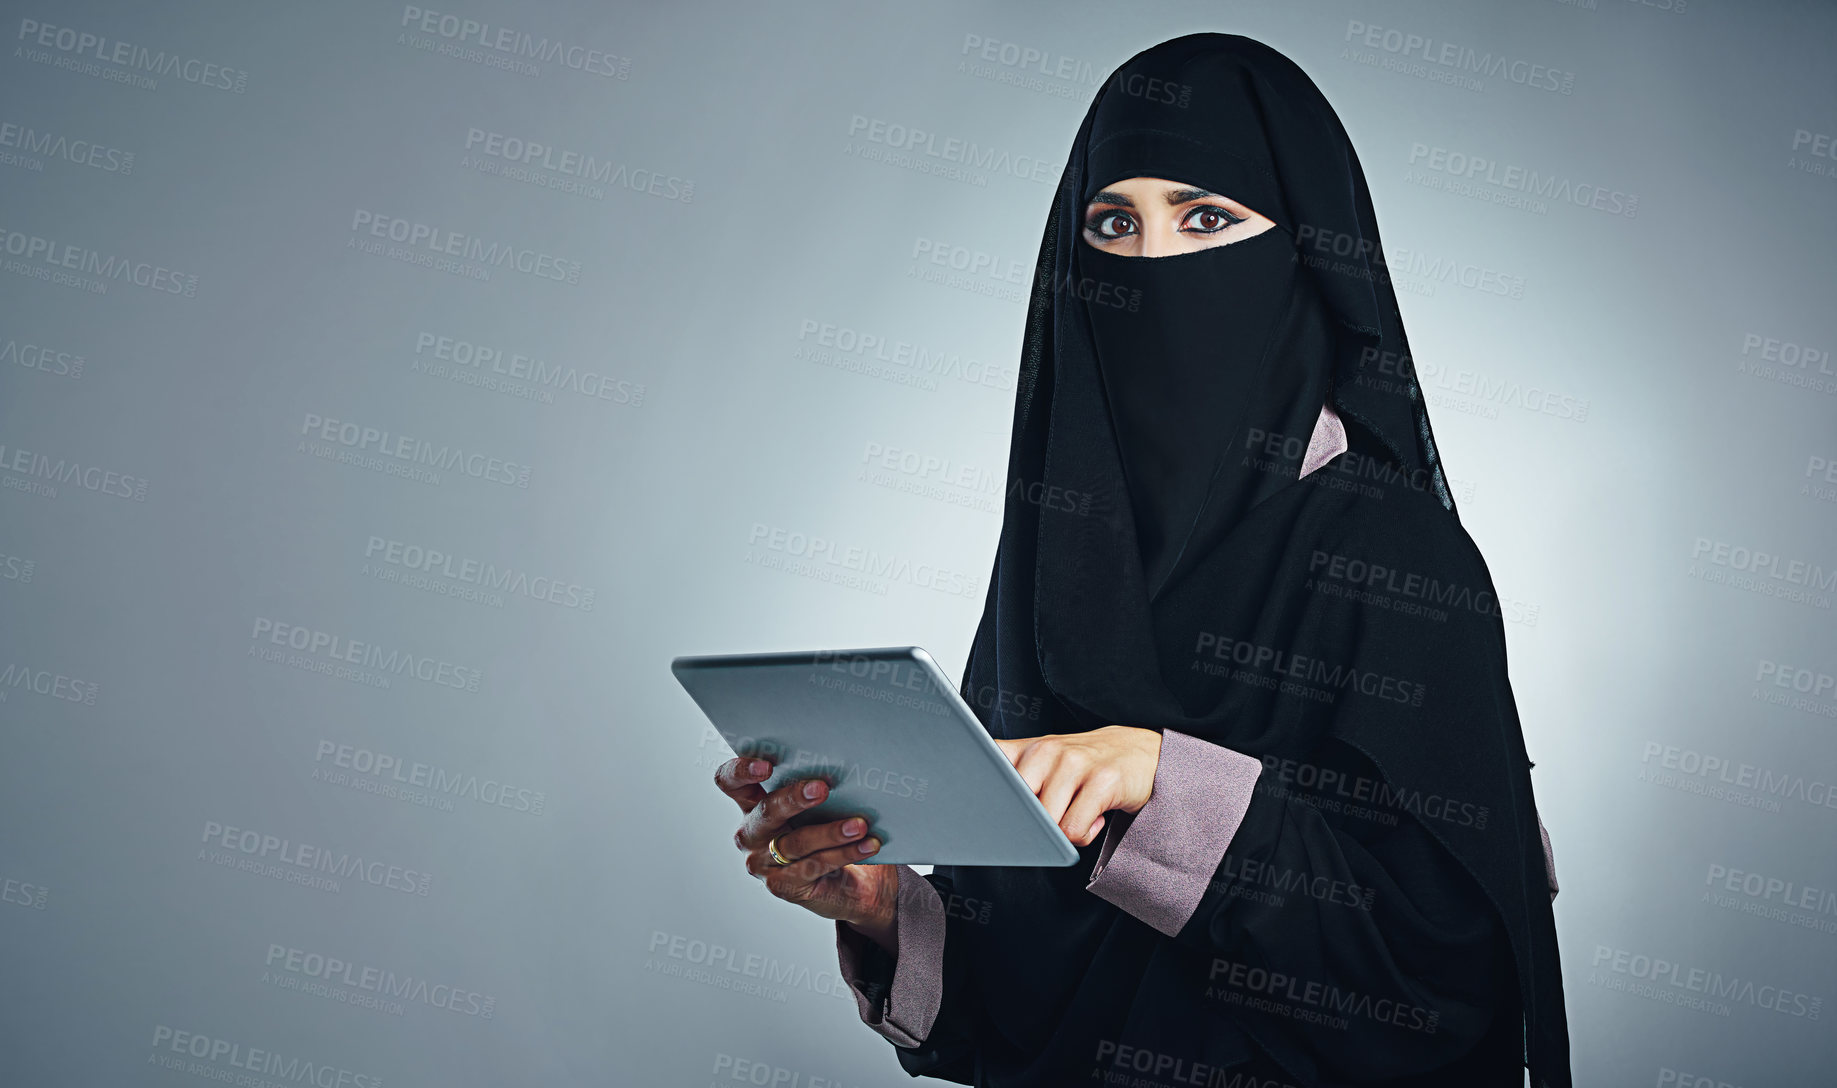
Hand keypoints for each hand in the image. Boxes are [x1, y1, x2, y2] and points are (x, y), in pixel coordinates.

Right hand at [713, 756, 901, 947]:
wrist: (847, 881)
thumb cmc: (828, 830)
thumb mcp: (818, 807)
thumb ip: (815, 788)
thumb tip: (841, 767)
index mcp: (752, 804)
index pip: (730, 782)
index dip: (741, 771)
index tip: (767, 766)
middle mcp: (751, 833)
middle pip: (766, 811)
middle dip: (793, 798)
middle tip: (822, 788)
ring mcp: (762, 863)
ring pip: (795, 842)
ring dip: (831, 832)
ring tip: (859, 825)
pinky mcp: (782, 886)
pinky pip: (814, 866)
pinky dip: (845, 853)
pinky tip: (867, 844)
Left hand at [993, 725, 1162, 846]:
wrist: (1142, 754)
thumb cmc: (1086, 767)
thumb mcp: (1046, 765)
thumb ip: (1015, 777)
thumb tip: (984, 812)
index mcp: (1027, 748)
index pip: (987, 768)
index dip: (984, 797)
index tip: (986, 814)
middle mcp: (1047, 750)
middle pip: (1016, 808)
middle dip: (1029, 825)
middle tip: (1052, 819)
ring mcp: (1075, 762)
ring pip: (1047, 824)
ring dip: (1064, 833)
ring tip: (1080, 812)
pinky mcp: (1102, 780)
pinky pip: (1074, 830)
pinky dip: (1085, 834)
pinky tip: (1097, 816)